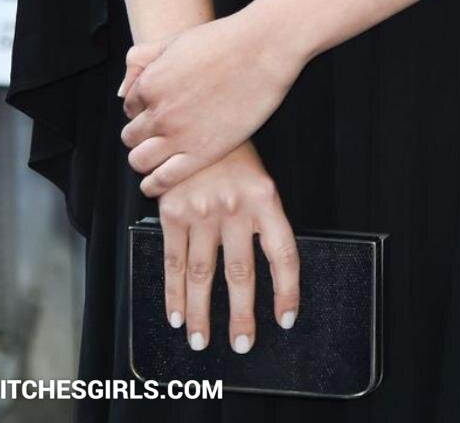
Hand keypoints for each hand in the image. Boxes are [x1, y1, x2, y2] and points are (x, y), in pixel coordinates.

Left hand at [120, 7, 300, 195]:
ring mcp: (179, 136)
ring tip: (154, 157)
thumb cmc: (224, 41)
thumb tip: (123, 89)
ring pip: (139, 161)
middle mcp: (159, 112)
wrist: (262, 50)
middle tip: (157, 133)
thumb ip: (141, 59)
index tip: (155, 111)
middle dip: (140, 135)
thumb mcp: (174, 40)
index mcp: (150, 84)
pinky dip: (153, 185)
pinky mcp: (202, 154)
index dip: (142, 110)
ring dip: (143, 159)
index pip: (129, 108)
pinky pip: (163, 179)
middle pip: (131, 137)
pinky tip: (154, 184)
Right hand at [155, 141, 299, 352]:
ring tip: (201, 340)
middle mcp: (235, 208)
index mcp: (265, 197)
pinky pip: (174, 260)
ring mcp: (201, 211)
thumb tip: (271, 267)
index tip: (285, 318)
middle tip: (241, 343)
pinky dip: (173, 291)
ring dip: (201, 313)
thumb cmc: (230, 150)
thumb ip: (262, 215)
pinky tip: (176, 314)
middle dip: (241, 314)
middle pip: (241, 273)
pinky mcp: (173, 212)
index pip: (283, 253)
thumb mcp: (258, 174)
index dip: (287, 290)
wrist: (193, 117)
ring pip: (203, 274)